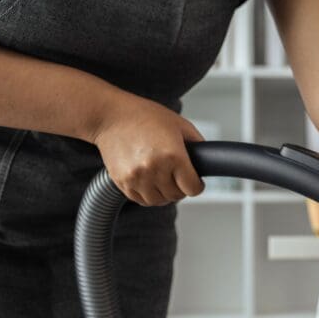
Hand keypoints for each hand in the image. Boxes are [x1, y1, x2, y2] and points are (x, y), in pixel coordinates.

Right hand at [90, 94, 204, 205]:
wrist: (110, 116)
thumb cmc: (144, 116)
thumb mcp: (180, 125)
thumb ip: (197, 144)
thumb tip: (208, 160)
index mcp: (173, 156)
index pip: (193, 188)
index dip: (197, 185)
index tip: (195, 181)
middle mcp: (155, 169)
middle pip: (176, 195)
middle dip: (180, 188)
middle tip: (178, 177)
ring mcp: (137, 177)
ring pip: (159, 201)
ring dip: (164, 194)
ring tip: (163, 179)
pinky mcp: (122, 181)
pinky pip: (140, 200)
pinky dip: (147, 194)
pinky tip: (149, 180)